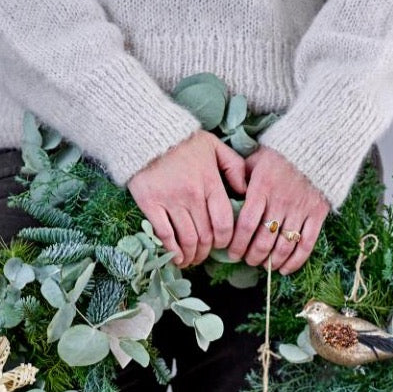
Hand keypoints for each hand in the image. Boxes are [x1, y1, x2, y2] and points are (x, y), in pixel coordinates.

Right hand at [128, 130, 246, 267]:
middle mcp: (192, 195)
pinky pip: (165, 235)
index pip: (224, 223)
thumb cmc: (183, 141)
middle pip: (205, 236)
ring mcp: (170, 201)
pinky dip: (173, 252)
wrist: (146, 132)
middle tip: (206, 255)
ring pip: (187, 240)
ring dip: (192, 256)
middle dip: (207, 252)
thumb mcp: (214, 146)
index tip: (223, 245)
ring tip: (192, 259)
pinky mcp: (149, 204)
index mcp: (210, 182)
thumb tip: (246, 191)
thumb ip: (234, 167)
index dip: (226, 241)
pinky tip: (177, 258)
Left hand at [227, 145, 329, 275]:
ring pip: (283, 247)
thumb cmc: (281, 152)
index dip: (237, 244)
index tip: (232, 253)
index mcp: (262, 188)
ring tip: (263, 264)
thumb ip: (240, 176)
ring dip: (270, 262)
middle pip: (263, 241)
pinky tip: (285, 269)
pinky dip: (295, 262)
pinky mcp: (317, 214)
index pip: (245, 225)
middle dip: (252, 256)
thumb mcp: (256, 158)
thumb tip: (228, 195)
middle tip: (247, 260)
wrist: (318, 144)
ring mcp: (300, 209)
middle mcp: (280, 201)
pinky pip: (306, 244)